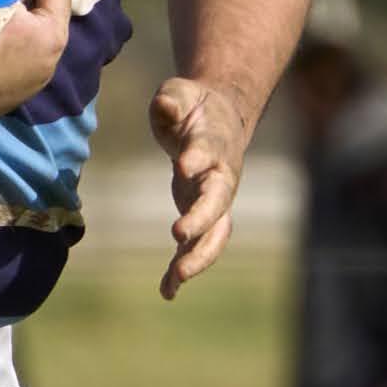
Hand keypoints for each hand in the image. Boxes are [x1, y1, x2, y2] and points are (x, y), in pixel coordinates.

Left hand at [148, 74, 251, 299]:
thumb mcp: (180, 93)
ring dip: (197, 257)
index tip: (183, 165)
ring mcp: (215, 201)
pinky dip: (181, 269)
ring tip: (175, 280)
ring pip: (215, 234)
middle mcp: (221, 178)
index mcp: (214, 143)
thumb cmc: (194, 106)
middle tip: (179, 234)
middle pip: (219, 203)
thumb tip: (166, 105)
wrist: (219, 121)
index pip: (208, 152)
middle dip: (202, 219)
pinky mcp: (201, 217)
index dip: (198, 157)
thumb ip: (172, 100)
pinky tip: (166, 292)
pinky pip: (196, 247)